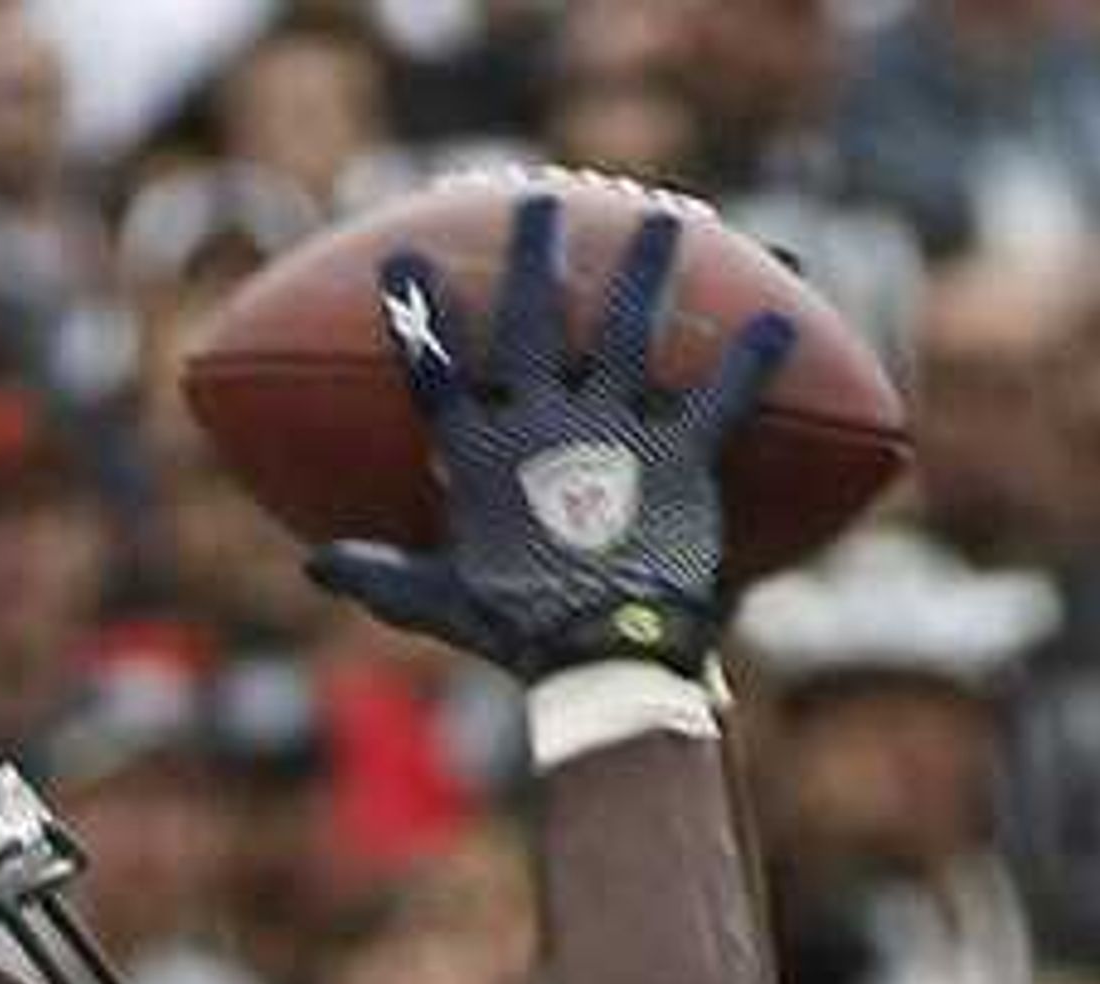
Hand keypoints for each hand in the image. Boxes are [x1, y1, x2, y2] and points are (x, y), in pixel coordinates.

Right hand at [311, 186, 794, 683]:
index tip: (406, 260)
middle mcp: (546, 425)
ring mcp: (615, 433)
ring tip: (664, 219)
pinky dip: (755, 358)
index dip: (420, 317)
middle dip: (537, 255)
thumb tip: (316, 567)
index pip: (441, 373)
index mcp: (483, 458)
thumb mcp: (440, 607)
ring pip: (627, 329)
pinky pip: (722, 396)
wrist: (605, 664)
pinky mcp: (681, 457)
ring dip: (644, 268)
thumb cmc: (520, 640)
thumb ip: (383, 575)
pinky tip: (784, 316)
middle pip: (534, 320)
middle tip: (543, 205)